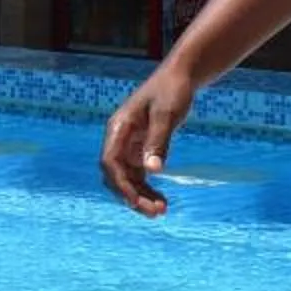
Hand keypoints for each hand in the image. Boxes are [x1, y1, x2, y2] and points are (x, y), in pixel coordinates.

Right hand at [100, 64, 197, 217]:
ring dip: (141, 196)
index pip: (110, 162)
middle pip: (116, 175)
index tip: (137, 202)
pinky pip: (139, 175)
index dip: (120, 184)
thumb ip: (158, 142)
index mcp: (118, 128)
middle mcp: (119, 139)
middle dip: (132, 196)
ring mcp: (129, 146)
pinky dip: (148, 189)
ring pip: (128, 179)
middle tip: (156, 213)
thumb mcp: (167, 114)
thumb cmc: (172, 91)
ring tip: (161, 211)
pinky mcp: (140, 149)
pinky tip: (161, 201)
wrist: (180, 77)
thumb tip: (153, 171)